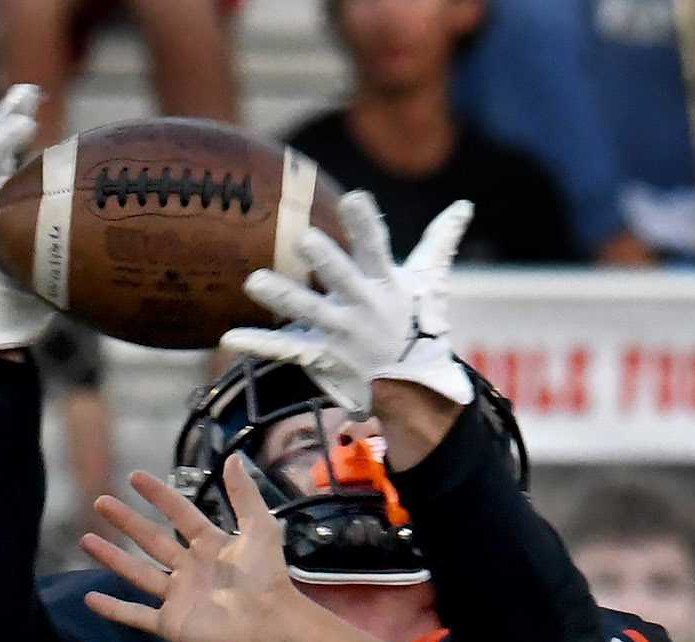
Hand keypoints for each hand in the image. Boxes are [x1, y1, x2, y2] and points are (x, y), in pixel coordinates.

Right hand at [79, 457, 302, 641]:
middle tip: (101, 502)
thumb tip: (233, 457)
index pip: (180, 514)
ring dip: (112, 558)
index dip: (159, 495)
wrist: (270, 625)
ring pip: (138, 574)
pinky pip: (137, 616)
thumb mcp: (260, 528)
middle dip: (126, 522)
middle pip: (152, 540)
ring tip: (86, 539)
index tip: (135, 476)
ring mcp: (180, 597)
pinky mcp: (172, 624)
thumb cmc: (269, 578)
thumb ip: (244, 495)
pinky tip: (90, 599)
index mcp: (212, 546)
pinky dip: (113, 609)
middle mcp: (192, 570)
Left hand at [221, 191, 475, 414]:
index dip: (366, 225)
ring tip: (255, 281)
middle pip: (344, 279)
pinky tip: (229, 336)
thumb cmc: (419, 325)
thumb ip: (441, 240)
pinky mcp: (323, 357)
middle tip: (306, 240)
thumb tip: (465, 205)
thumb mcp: (432, 283)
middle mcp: (364, 307)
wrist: (415, 389)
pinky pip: (287, 350)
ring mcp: (342, 334)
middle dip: (327, 262)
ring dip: (283, 298)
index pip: (377, 248)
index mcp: (387, 283)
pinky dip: (258, 345)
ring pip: (309, 312)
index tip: (355, 199)